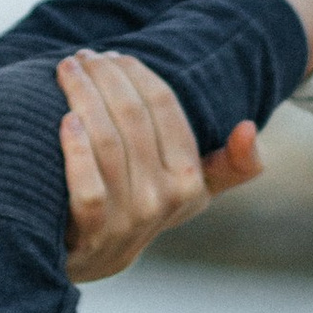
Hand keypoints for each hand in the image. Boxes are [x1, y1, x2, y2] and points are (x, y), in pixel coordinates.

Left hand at [57, 51, 266, 281]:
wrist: (93, 257)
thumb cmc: (143, 206)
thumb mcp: (191, 189)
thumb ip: (231, 165)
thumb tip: (247, 127)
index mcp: (190, 180)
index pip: (164, 107)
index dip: (137, 73)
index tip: (111, 55)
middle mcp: (164, 199)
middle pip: (133, 117)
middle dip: (105, 77)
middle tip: (82, 57)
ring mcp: (128, 219)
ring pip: (108, 144)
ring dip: (84, 97)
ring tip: (66, 71)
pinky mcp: (92, 235)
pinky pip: (87, 188)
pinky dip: (76, 151)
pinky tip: (64, 118)